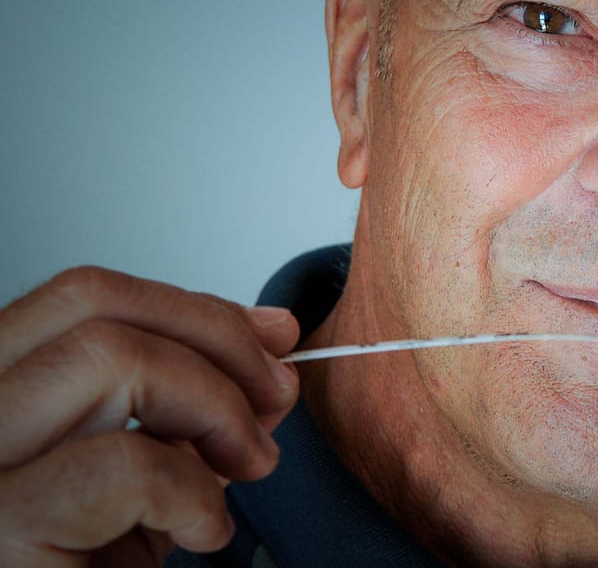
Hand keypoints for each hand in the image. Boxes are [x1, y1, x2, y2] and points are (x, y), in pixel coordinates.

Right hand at [0, 266, 300, 565]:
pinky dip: (190, 491)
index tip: (275, 336)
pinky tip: (201, 532)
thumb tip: (274, 340)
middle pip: (92, 305)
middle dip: (216, 339)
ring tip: (247, 466)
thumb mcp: (148, 473)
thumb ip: (197, 405)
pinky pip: (119, 466)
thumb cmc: (91, 566)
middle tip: (277, 397)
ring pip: (106, 358)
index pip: (82, 296)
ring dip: (212, 404)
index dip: (194, 306)